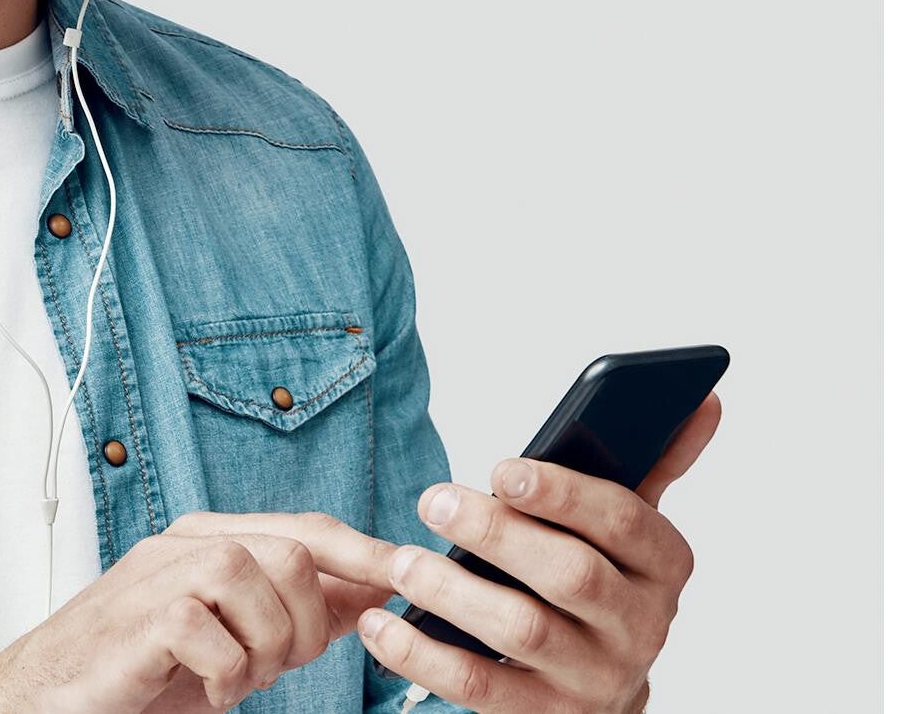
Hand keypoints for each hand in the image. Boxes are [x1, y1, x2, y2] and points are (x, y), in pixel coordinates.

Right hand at [0, 509, 403, 713]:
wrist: (43, 696)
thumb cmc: (138, 669)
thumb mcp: (229, 639)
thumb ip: (290, 611)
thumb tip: (371, 594)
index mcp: (210, 539)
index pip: (307, 528)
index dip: (365, 552)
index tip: (412, 575)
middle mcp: (186, 542)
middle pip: (294, 552)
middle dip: (308, 624)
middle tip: (276, 667)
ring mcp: (160, 573)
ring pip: (260, 579)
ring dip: (266, 649)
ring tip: (235, 678)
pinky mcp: (141, 617)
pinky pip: (216, 634)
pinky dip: (225, 676)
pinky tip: (204, 689)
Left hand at [354, 391, 720, 712]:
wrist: (603, 688)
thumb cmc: (602, 575)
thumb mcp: (630, 524)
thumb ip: (656, 459)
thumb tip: (704, 398)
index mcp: (662, 566)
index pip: (622, 522)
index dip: (562, 493)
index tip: (501, 468)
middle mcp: (639, 627)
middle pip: (571, 576)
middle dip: (497, 534)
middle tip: (432, 501)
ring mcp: (593, 679)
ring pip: (522, 632)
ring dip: (455, 592)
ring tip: (402, 561)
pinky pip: (481, 689)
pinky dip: (424, 656)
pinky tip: (379, 626)